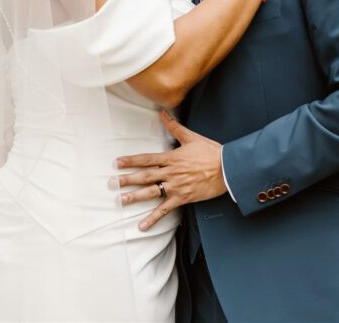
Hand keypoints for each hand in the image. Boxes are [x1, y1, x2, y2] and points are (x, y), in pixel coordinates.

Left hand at [115, 110, 226, 230]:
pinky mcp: (183, 198)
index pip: (146, 159)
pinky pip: (165, 210)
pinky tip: (142, 225)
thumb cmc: (211, 152)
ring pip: (151, 192)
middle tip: (111, 183)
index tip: (117, 163)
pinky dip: (153, 218)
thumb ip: (174, 126)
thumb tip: (162, 113)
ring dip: (135, 197)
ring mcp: (176, 186)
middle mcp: (171, 172)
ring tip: (120, 201)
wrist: (227, 169)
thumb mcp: (192, 137)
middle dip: (126, 179)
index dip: (131, 161)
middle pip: (145, 176)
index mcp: (172, 157)